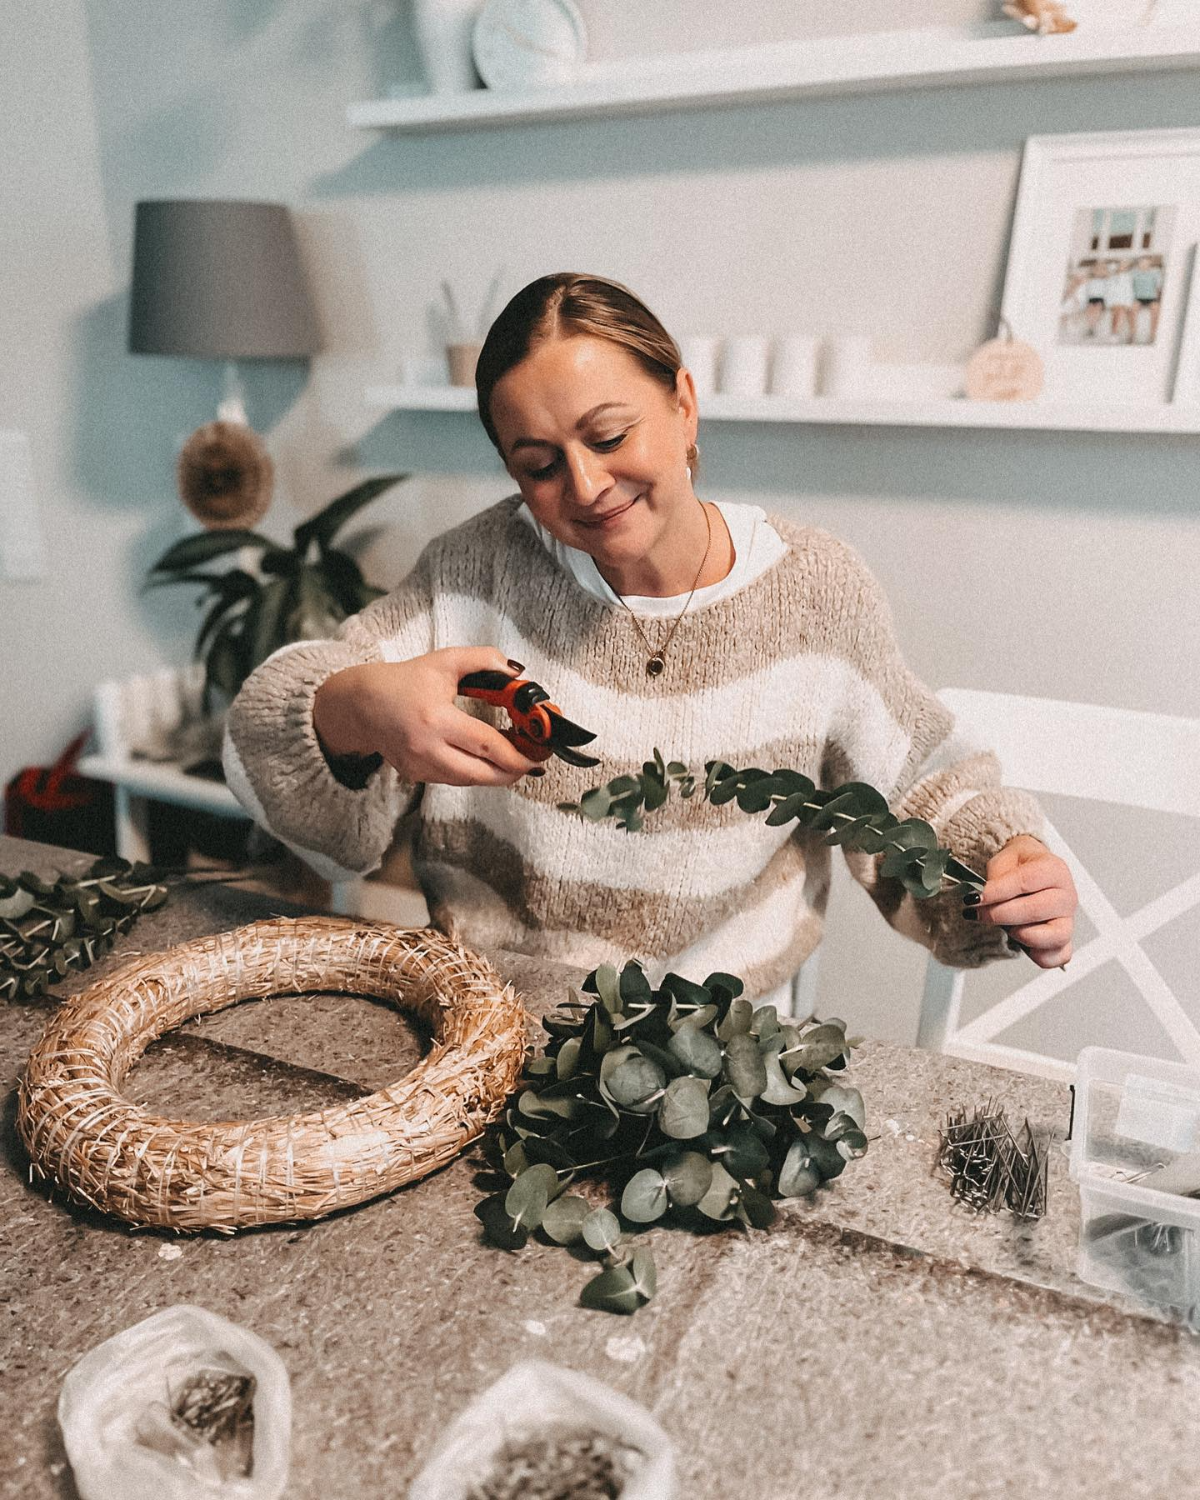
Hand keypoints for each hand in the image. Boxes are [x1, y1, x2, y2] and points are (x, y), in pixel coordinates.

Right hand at [312, 647, 542, 787]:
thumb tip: (516, 673)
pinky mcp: (417, 776)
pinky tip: (488, 759)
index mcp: (436, 720)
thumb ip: (484, 660)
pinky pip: (456, 780)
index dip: (518, 753)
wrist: (362, 705)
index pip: (487, 745)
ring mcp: (421, 767)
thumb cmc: (403, 682)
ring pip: (471, 781)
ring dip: (497, 773)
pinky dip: (476, 772)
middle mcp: (427, 749)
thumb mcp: (445, 661)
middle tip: (534, 760)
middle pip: (483, 774)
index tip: (539, 752)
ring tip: (515, 758)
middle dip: (515, 771)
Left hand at [965, 834, 1077, 968]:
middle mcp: (1065, 896)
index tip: (975, 898)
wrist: (1031, 872)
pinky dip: (1038, 955)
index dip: (997, 891)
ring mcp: (1067, 920)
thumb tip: (983, 896)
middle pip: (1035, 910)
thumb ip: (996, 878)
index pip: (1026, 881)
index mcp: (1054, 869)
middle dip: (999, 914)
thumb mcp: (1004, 860)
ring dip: (1021, 934)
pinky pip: (1058, 956)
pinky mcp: (1063, 941)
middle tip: (978, 912)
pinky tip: (1020, 942)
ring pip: (1054, 936)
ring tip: (1004, 926)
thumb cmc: (1020, 867)